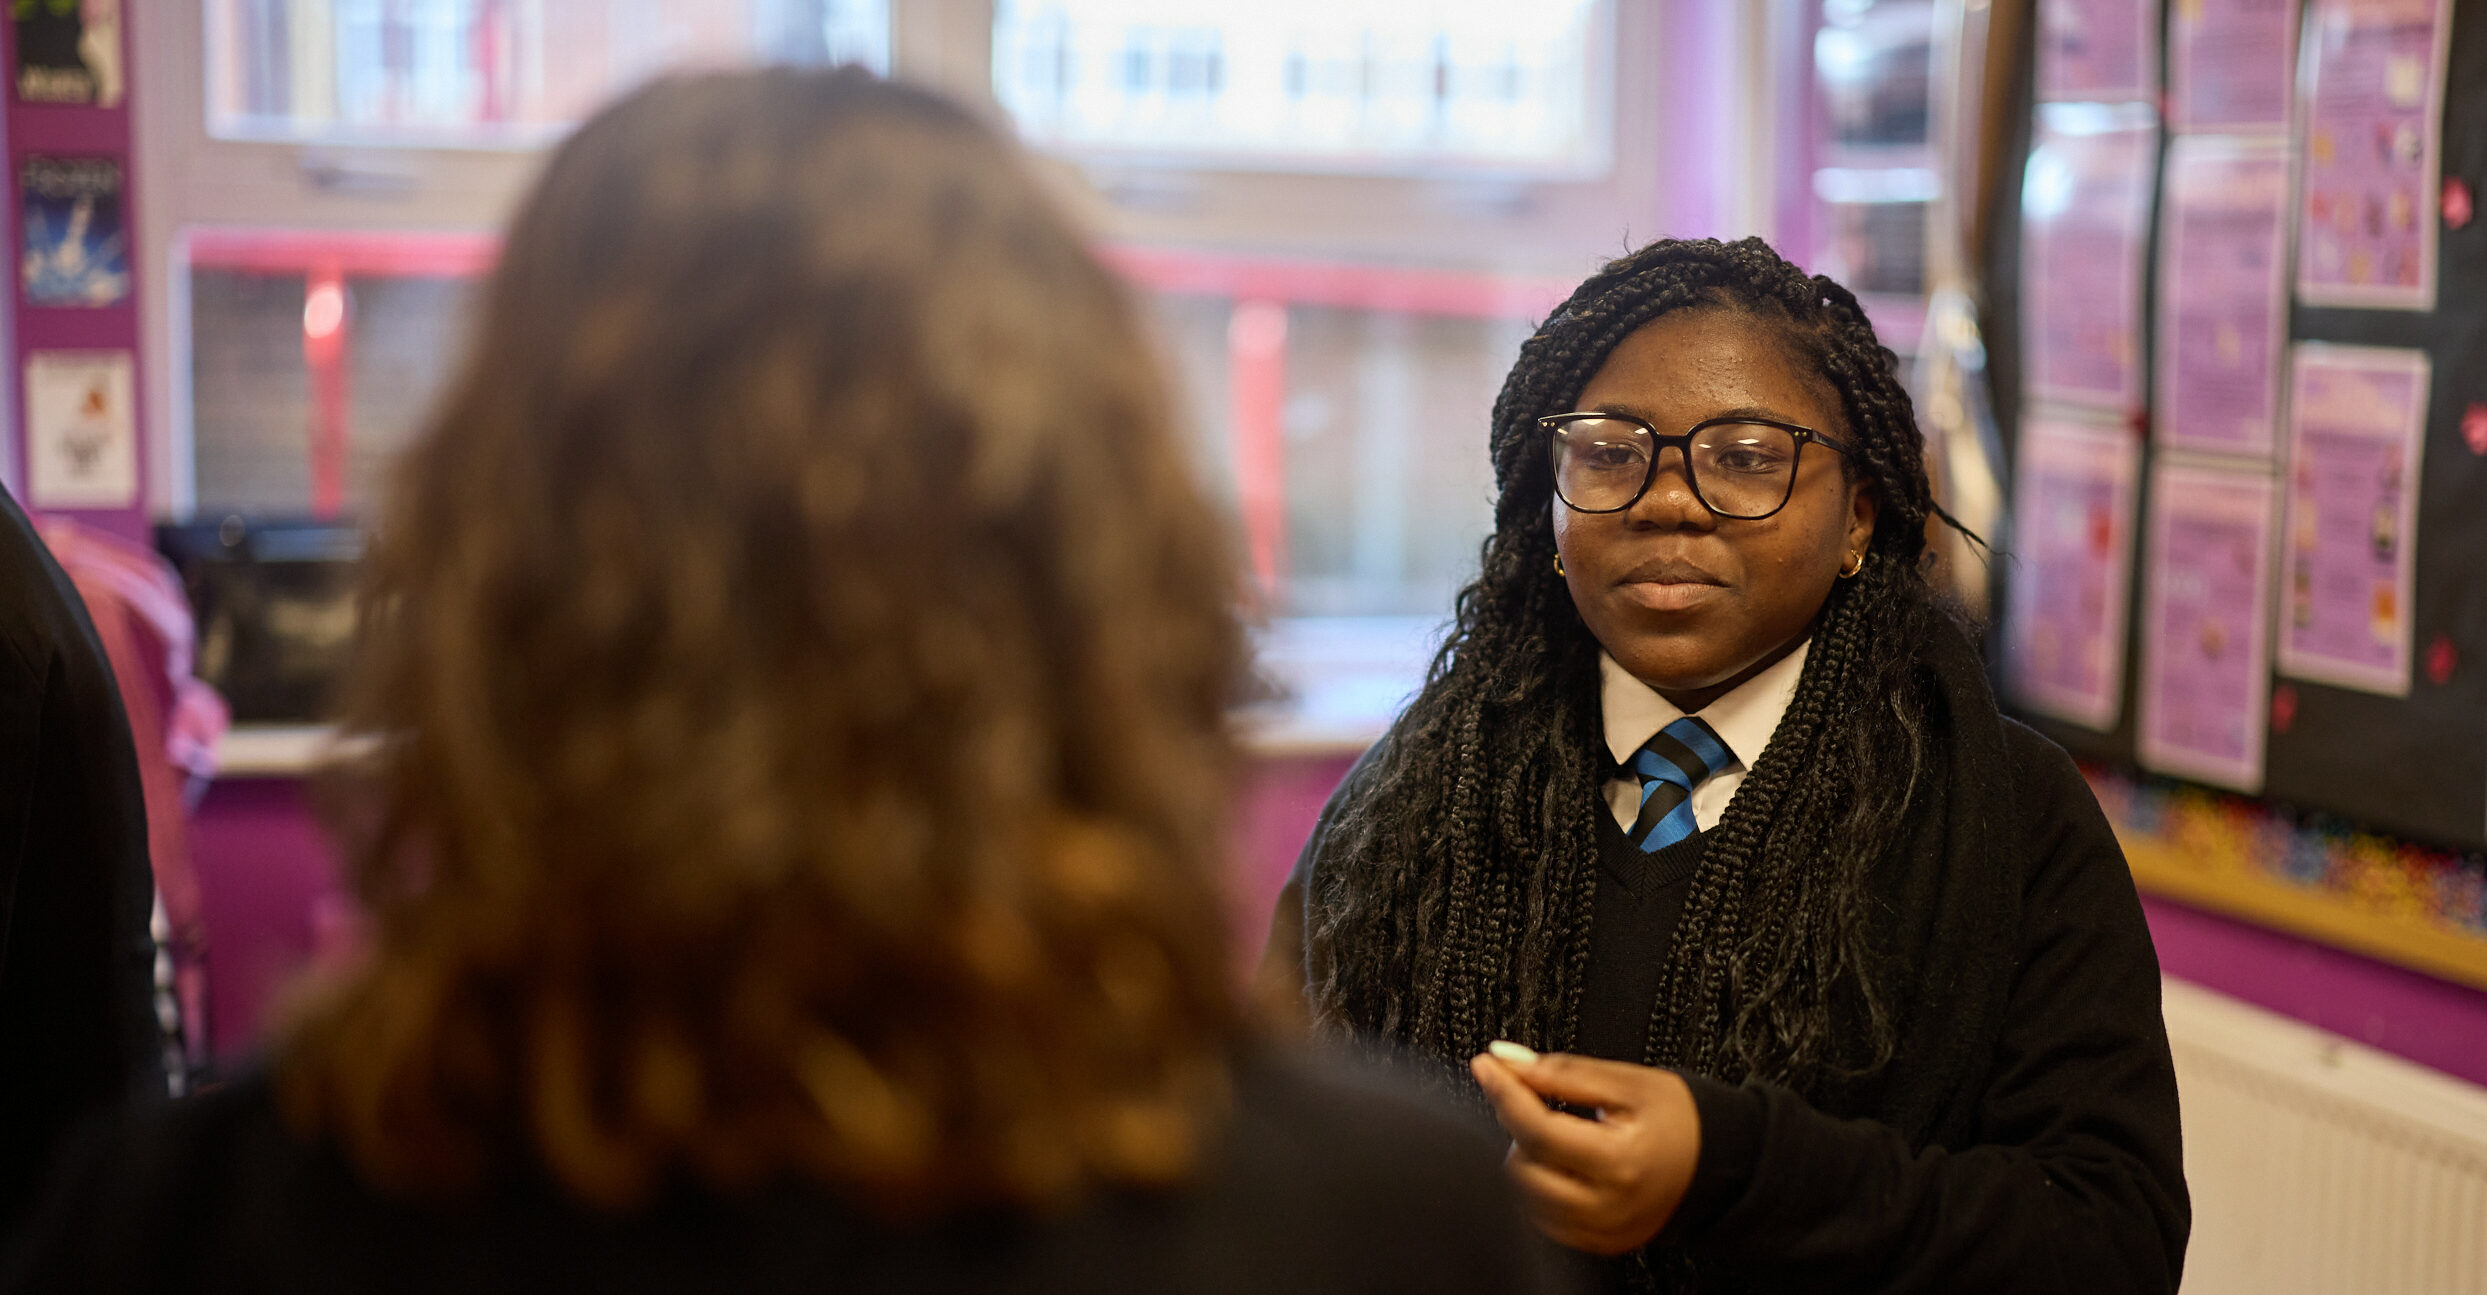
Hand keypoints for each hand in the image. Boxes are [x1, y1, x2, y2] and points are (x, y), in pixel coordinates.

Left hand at [1470, 1043, 1702, 1255]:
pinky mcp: (1599, 1242)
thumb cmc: (1682, 1119)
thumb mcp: (1628, 1082)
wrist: (1722, 1163)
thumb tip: (1507, 1060)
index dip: (1504, 1092)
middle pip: (1524, 1168)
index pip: (1538, 1130)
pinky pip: (1543, 1219)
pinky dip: (1539, 1187)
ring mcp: (1603, 1230)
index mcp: (1620, 1162)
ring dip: (1525, 1159)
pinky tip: (1561, 1164)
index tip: (1487, 1065)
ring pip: (1526, 1198)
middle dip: (1518, 1128)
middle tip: (1540, 1103)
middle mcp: (1609, 1206)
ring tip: (1559, 1134)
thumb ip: (1563, 1072)